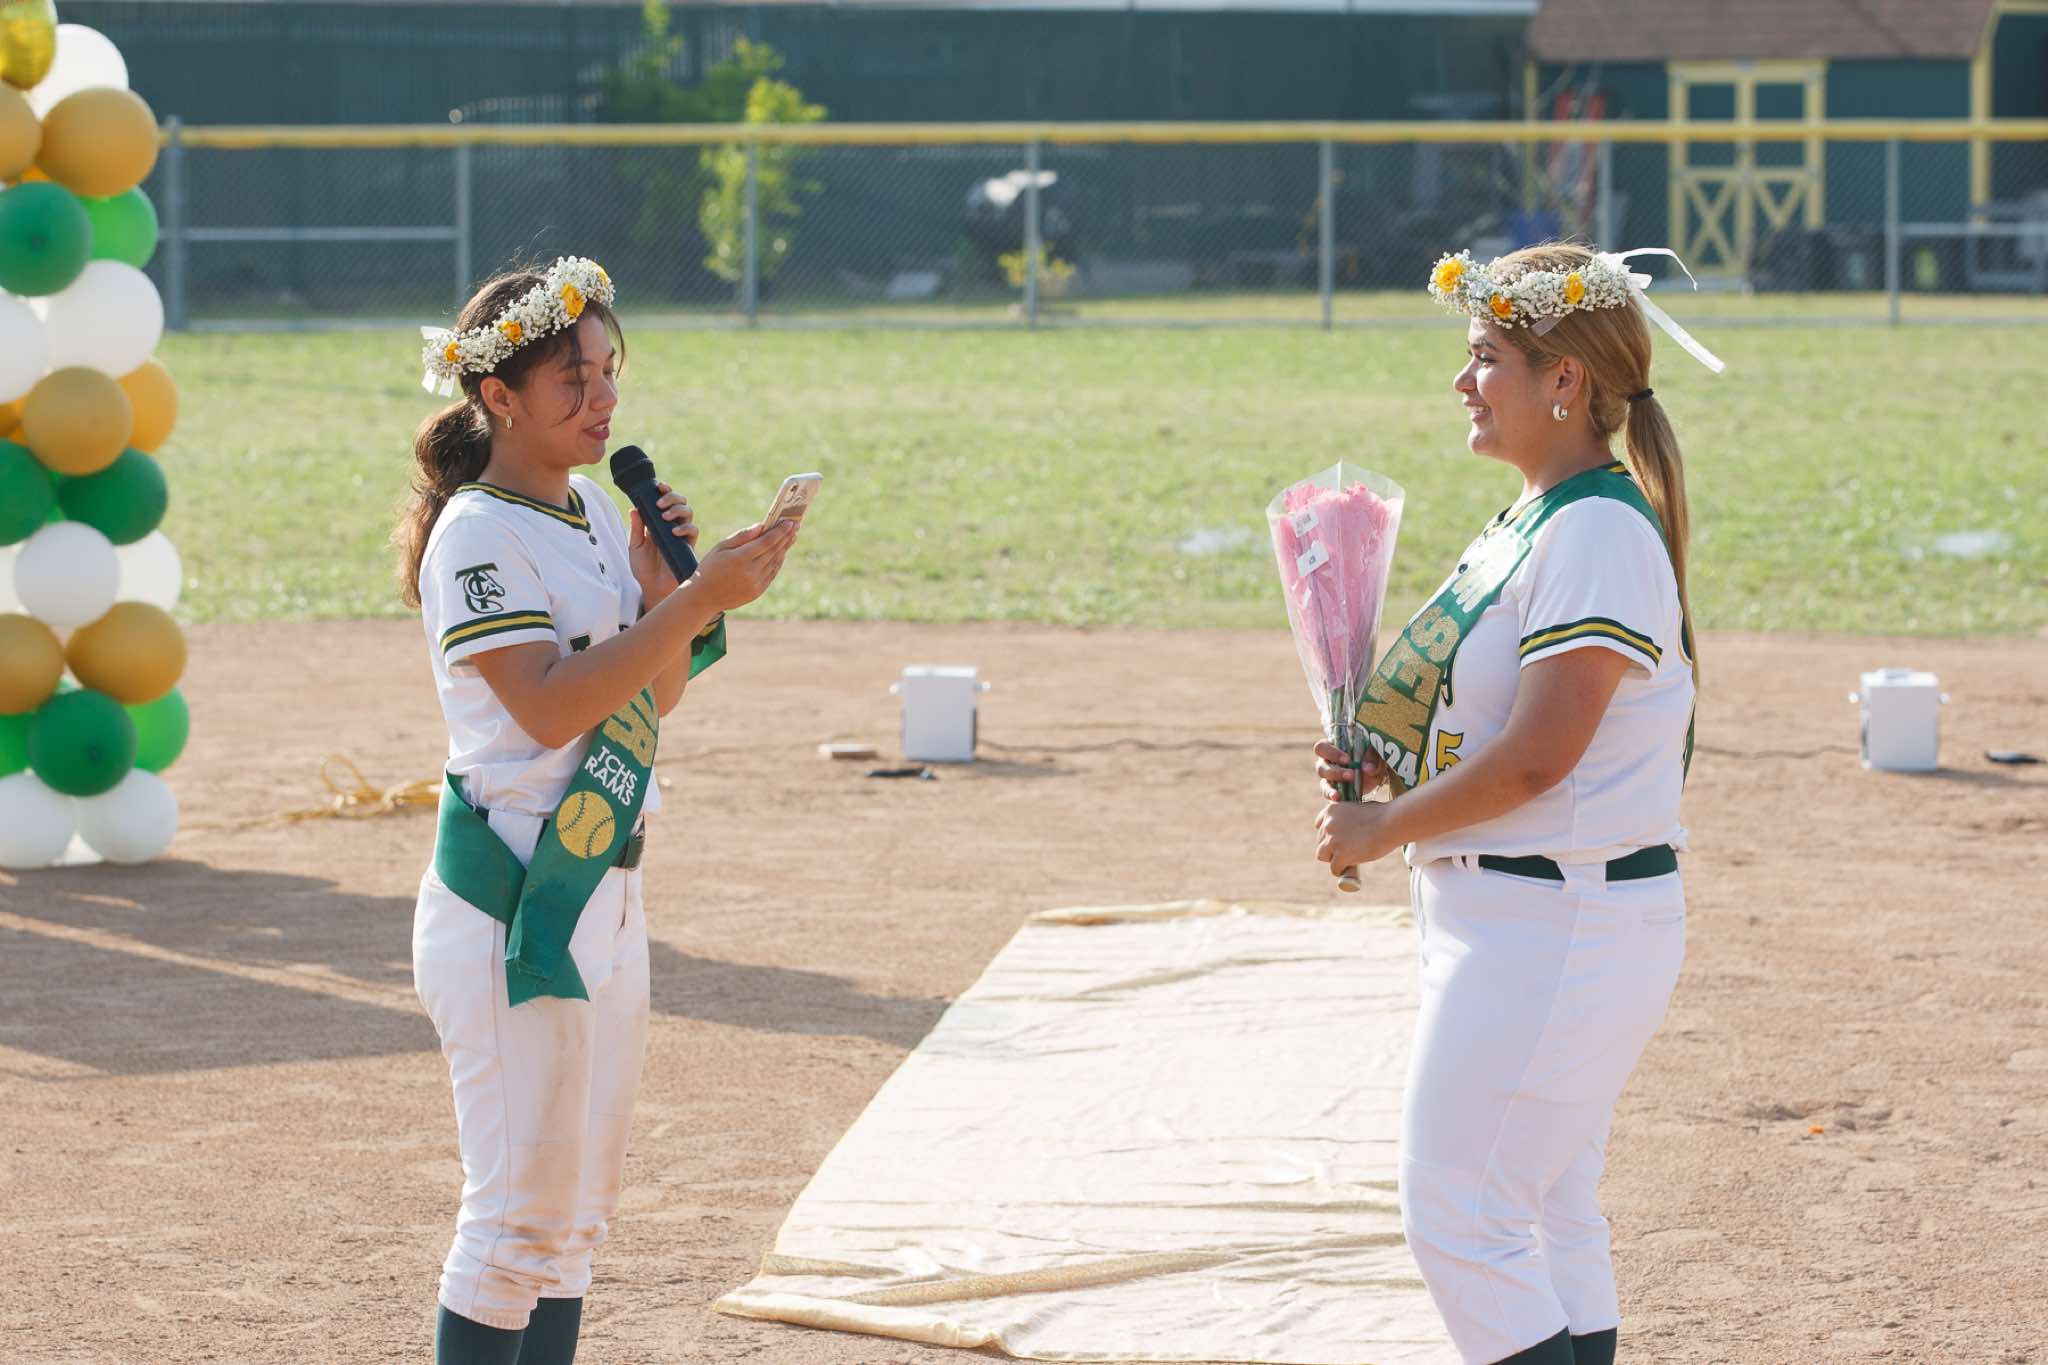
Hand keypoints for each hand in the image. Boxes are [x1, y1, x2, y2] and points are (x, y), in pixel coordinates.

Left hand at [628, 481, 698, 605]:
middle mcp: (672, 525)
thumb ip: (636, 528)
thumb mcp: (635, 546)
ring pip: (688, 512)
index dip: (665, 491)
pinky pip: (693, 530)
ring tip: (665, 516)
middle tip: (660, 504)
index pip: (665, 501)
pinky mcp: (688, 546)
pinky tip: (674, 531)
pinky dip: (685, 527)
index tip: (659, 486)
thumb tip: (634, 509)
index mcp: (659, 522)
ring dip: (678, 509)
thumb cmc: (644, 568)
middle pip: (680, 502)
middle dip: (672, 497)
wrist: (652, 588)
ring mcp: (681, 535)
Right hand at [689, 518, 798, 613]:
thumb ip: (742, 536)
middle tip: (795, 526)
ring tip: (791, 537)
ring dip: (784, 549)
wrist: (704, 597)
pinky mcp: (758, 591)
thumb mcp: (721, 547)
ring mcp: (756, 583)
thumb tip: (762, 525)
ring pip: (775, 562)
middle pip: (774, 551)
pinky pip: (772, 573)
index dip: (779, 531)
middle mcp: (751, 572)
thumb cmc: (710, 567)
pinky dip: (778, 562)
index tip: (789, 522)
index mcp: (740, 558)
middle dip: (786, 537)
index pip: (766, 542)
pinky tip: (781, 553)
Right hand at [1314, 740, 1389, 799]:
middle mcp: (1326, 761)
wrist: (1375, 773)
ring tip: (1346, 788)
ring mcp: (1328, 777)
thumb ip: (1372, 758)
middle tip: (1352, 775)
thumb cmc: (1371, 756)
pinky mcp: (1332, 789)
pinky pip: (1327, 792)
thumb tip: (1368, 769)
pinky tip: (1338, 798)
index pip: (1322, 748)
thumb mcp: (1374, 753)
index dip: (1332, 753)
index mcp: (1332, 747)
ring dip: (1335, 785)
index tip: (1348, 760)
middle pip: (1320, 766)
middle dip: (1336, 771)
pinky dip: (1332, 795)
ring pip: (1324, 781)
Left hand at [1315, 799, 1402, 874]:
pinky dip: (1341, 870)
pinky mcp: (1340, 855)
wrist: (1391, 823)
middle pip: (1321, 842)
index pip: (1319, 826)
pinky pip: (1334, 868)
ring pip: (1323, 856)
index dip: (1328, 834)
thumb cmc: (1381, 814)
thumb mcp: (1358, 809)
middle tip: (1345, 852)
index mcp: (1331, 811)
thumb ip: (1348, 818)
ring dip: (1333, 859)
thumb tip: (1347, 831)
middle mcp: (1328, 825)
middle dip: (1331, 848)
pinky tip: (1350, 869)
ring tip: (1346, 861)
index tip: (1337, 840)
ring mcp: (1333, 841)